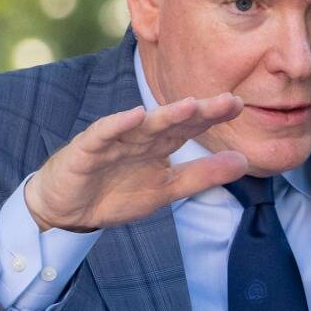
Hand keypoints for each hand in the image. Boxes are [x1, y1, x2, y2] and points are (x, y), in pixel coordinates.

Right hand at [27, 94, 251, 231]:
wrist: (67, 210)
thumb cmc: (117, 193)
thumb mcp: (167, 188)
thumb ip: (203, 176)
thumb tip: (243, 161)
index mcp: (161, 144)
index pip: (191, 126)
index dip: (214, 116)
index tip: (241, 105)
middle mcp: (141, 136)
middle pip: (173, 120)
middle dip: (200, 111)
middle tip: (229, 100)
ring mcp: (114, 140)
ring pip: (142, 125)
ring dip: (165, 114)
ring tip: (190, 105)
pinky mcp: (87, 149)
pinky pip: (103, 134)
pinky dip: (116, 125)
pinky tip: (133, 116)